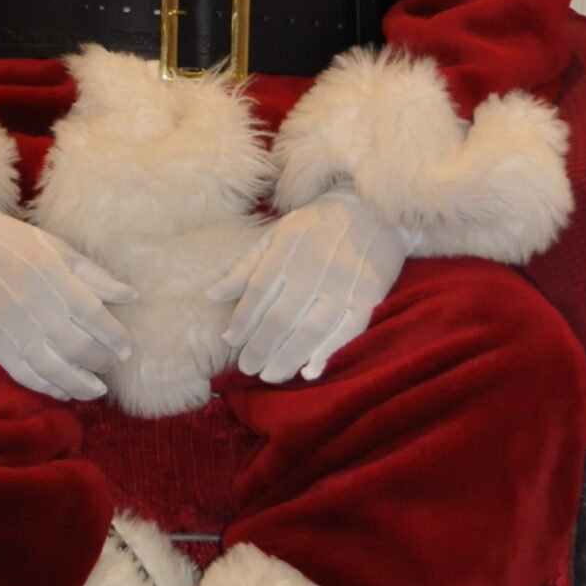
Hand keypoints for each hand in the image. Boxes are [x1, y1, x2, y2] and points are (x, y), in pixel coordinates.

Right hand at [0, 185, 134, 402]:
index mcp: (53, 277)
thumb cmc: (13, 242)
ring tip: (95, 389)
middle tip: (109, 365)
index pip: (94, 317)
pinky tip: (63, 391)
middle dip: (100, 362)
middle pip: (78, 347)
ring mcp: (11, 327)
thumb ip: (95, 276)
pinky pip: (24, 374)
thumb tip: (132, 297)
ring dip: (79, 384)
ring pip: (53, 369)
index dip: (116, 339)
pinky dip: (46, 387)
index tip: (126, 350)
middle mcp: (33, 305)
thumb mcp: (58, 248)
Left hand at [209, 193, 411, 384]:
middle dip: (260, 347)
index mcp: (287, 251)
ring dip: (287, 358)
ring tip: (269, 375)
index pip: (258, 293)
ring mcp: (342, 286)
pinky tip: (309, 372)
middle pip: (280, 318)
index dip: (242, 320)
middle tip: (247, 367)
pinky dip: (326, 354)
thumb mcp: (278, 234)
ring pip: (310, 331)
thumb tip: (212, 295)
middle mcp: (313, 270)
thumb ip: (246, 266)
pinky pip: (346, 333)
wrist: (373, 210)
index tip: (230, 340)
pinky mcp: (367, 298)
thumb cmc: (318, 224)